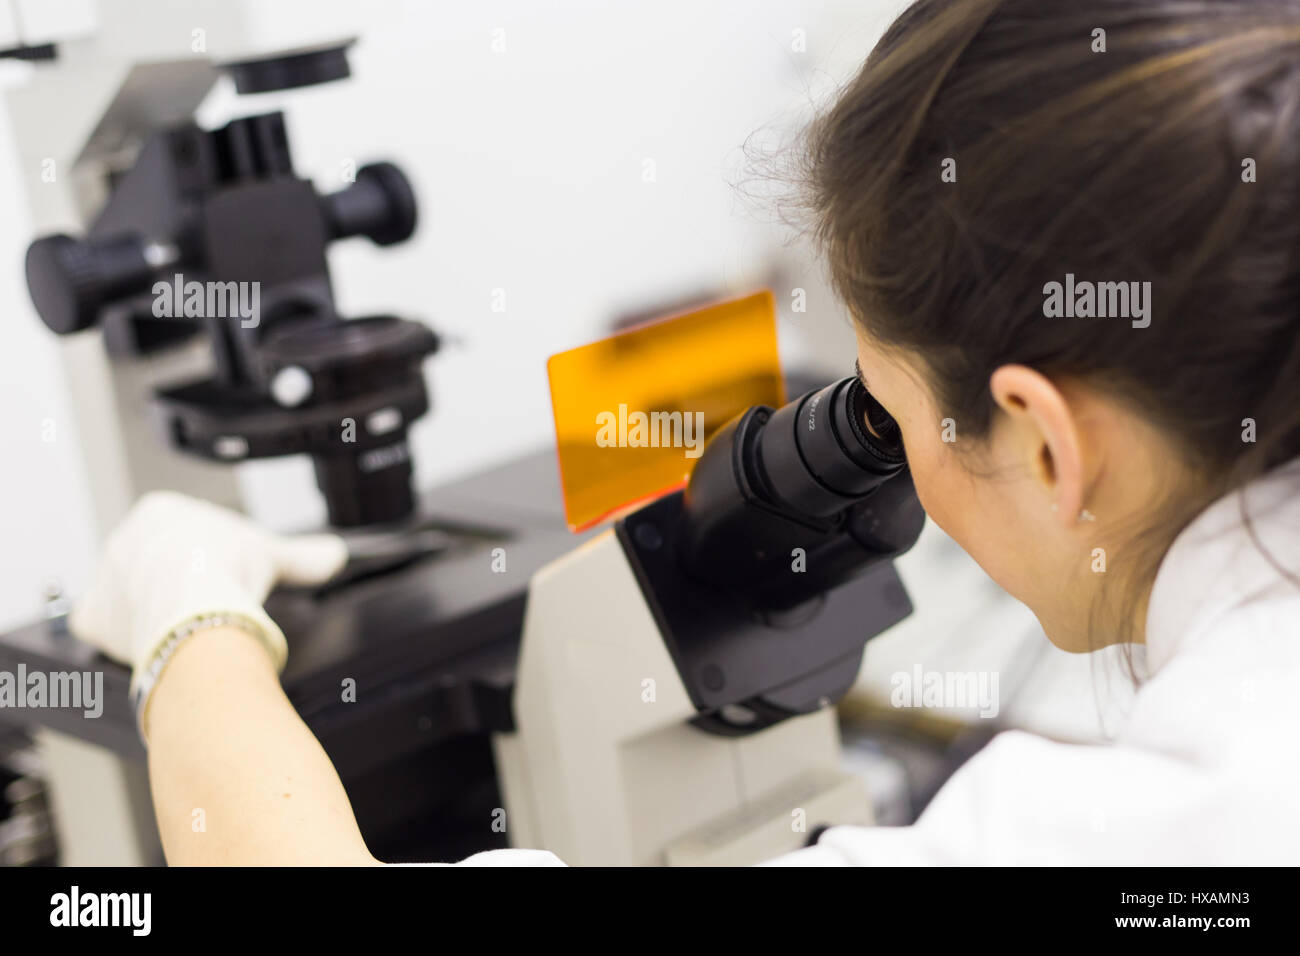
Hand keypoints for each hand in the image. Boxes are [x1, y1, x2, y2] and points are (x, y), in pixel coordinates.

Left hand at [70, 491, 346, 686]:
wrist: (194, 600)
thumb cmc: (225, 566)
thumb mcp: (275, 552)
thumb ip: (304, 555)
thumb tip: (334, 554)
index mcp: (160, 512)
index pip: (183, 537)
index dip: (209, 560)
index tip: (226, 579)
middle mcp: (123, 539)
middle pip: (152, 566)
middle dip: (179, 586)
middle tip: (208, 608)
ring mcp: (104, 579)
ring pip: (128, 596)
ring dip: (153, 611)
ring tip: (186, 631)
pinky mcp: (93, 618)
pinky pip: (103, 628)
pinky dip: (123, 639)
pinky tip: (151, 645)